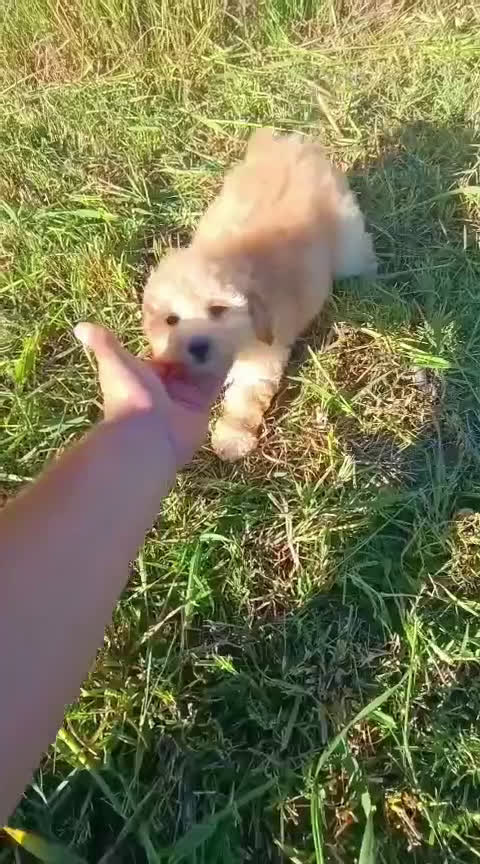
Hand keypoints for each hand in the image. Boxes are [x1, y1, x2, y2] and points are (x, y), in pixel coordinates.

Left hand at [74, 323, 226, 467]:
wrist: (146, 436)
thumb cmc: (129, 396)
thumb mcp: (115, 362)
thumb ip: (104, 343)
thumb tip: (80, 326)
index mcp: (144, 374)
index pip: (162, 352)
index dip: (173, 335)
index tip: (187, 311)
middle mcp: (166, 385)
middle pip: (184, 360)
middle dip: (196, 343)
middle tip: (214, 314)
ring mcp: (185, 396)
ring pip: (201, 369)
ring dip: (212, 352)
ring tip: (229, 325)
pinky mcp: (202, 405)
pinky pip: (215, 383)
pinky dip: (223, 367)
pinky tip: (235, 344)